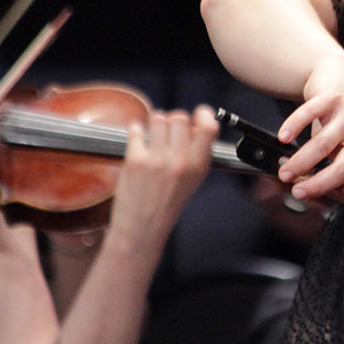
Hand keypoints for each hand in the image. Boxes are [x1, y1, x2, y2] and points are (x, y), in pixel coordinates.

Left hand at [105, 106, 219, 259]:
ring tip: (152, 135)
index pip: (208, 127)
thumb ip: (198, 152)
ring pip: (158, 118)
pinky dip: (135, 130)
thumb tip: (197, 122)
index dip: (203, 114)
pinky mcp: (135, 161)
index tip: (198, 115)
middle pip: (180, 117)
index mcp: (198, 166)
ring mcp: (157, 160)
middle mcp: (180, 162)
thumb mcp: (193, 180)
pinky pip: (136, 129)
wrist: (143, 228)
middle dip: (173, 120)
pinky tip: (137, 138)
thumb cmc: (167, 204)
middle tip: (168, 130)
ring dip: (154, 123)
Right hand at [275, 50, 343, 201]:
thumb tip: (316, 194)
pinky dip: (293, 128)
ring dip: (299, 162)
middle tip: (298, 191)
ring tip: (285, 171)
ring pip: (323, 145)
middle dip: (317, 184)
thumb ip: (341, 168)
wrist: (339, 77)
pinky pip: (309, 115)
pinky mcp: (333, 96)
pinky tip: (284, 138)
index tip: (327, 196)